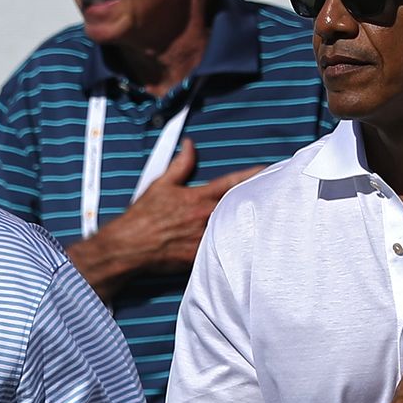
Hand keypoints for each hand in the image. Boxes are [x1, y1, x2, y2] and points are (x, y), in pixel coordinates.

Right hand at [70, 141, 262, 295]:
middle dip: (256, 199)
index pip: (232, 182)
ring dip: (247, 223)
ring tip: (264, 219)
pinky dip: (233, 246)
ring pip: (235, 229)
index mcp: (198, 198)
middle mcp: (205, 217)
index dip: (253, 174)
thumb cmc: (142, 218)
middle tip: (273, 193)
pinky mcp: (200, 256)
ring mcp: (204, 238)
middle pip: (240, 206)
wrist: (129, 246)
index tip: (268, 170)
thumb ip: (180, 164)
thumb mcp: (161, 184)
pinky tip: (245, 245)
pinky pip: (222, 250)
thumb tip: (189, 145)